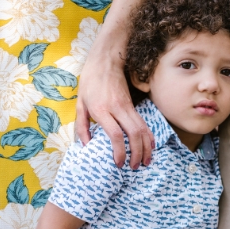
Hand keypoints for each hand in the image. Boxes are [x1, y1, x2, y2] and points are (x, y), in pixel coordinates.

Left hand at [76, 48, 153, 168]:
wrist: (106, 61)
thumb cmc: (90, 82)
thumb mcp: (80, 103)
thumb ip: (82, 125)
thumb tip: (86, 145)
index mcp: (101, 110)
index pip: (115, 134)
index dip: (119, 151)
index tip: (119, 163)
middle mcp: (117, 109)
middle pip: (133, 134)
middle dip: (136, 153)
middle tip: (134, 167)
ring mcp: (128, 106)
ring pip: (142, 130)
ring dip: (145, 148)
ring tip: (145, 161)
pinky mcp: (133, 105)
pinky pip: (144, 123)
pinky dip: (149, 137)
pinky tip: (150, 147)